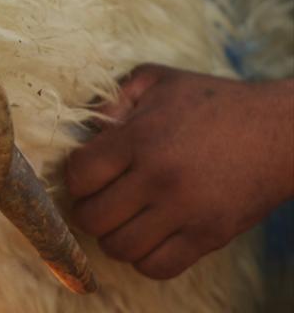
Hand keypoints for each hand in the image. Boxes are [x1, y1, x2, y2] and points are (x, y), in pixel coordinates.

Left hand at [65, 65, 293, 279]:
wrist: (280, 131)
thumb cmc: (212, 103)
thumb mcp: (157, 80)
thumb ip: (112, 98)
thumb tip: (84, 128)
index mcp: (141, 138)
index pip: (78, 175)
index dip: (75, 177)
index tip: (88, 174)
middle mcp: (160, 178)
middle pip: (92, 217)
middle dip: (87, 209)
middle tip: (100, 199)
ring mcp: (185, 211)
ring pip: (119, 248)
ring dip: (113, 236)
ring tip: (123, 219)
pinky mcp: (209, 236)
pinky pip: (157, 267)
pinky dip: (143, 258)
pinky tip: (148, 237)